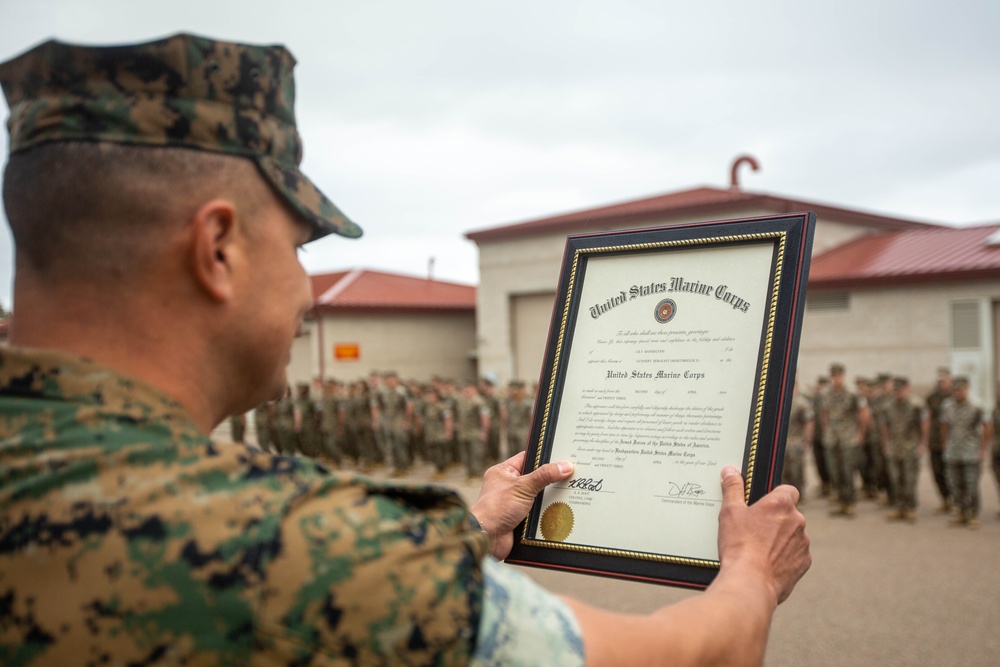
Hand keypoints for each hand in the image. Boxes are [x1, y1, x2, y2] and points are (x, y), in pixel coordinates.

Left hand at [470, 450, 573, 559]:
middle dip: (551, 480)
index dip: (544, 457)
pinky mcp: (520, 518)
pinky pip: (538, 512)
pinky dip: (547, 513)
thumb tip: (565, 466)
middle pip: (536, 478)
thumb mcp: (522, 487)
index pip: (527, 458)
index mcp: (504, 472)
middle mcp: (508, 486)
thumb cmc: (496, 509)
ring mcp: (514, 503)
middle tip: (571, 475)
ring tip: (570, 492)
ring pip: (538, 496)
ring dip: (550, 498)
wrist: (487, 538)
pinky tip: (562, 510)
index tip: (562, 456)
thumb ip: (544, 476)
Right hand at [716, 466, 810, 604]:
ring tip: (758, 550)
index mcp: (781, 504)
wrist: (750, 583)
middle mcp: (798, 520)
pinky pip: (795, 555)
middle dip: (775, 521)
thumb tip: (730, 471)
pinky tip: (767, 564)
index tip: (763, 505)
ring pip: (793, 535)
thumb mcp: (730, 512)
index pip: (788, 490)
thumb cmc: (739, 545)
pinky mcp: (804, 564)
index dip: (776, 496)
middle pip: (789, 514)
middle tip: (754, 530)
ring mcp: (803, 543)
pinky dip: (785, 558)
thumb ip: (732, 488)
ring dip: (781, 539)